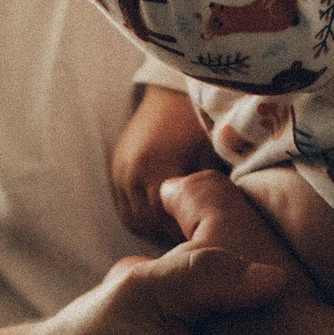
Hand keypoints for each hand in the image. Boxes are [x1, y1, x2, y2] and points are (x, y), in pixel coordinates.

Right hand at [110, 83, 219, 241]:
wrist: (169, 94)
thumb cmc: (195, 122)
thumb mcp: (209, 153)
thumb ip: (208, 188)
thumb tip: (216, 222)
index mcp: (157, 170)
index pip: (170, 222)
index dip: (188, 234)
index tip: (205, 239)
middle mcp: (133, 175)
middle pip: (150, 225)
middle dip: (171, 234)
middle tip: (194, 239)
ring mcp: (121, 174)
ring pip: (135, 220)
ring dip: (155, 229)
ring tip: (179, 229)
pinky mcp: (116, 172)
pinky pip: (125, 210)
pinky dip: (142, 220)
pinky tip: (164, 220)